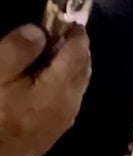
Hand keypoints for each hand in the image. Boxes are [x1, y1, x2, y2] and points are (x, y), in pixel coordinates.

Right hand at [0, 24, 90, 155]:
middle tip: (64, 34)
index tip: (69, 23)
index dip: (75, 35)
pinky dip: (68, 79)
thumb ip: (19, 50)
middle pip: (84, 68)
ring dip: (75, 64)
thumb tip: (39, 33)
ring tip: (58, 51)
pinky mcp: (58, 127)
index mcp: (58, 87)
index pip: (77, 53)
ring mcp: (66, 117)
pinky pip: (72, 95)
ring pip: (80, 83)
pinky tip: (52, 76)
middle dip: (79, 49)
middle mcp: (71, 102)